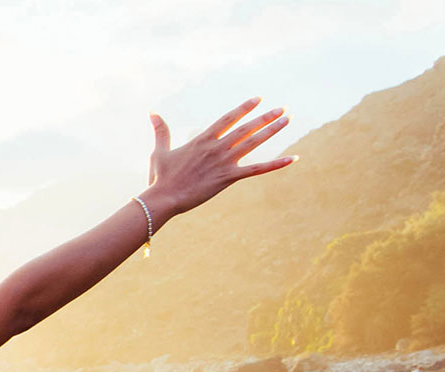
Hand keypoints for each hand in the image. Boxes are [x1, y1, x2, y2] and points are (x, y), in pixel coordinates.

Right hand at [142, 98, 295, 215]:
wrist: (165, 197)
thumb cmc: (161, 176)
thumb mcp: (160, 151)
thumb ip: (161, 131)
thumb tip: (152, 113)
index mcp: (202, 139)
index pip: (228, 118)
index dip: (244, 108)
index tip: (258, 99)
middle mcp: (216, 147)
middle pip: (246, 128)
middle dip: (265, 117)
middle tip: (283, 108)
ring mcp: (224, 162)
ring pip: (254, 142)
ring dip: (272, 130)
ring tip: (287, 120)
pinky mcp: (228, 178)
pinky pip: (257, 169)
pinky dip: (275, 164)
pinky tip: (292, 158)